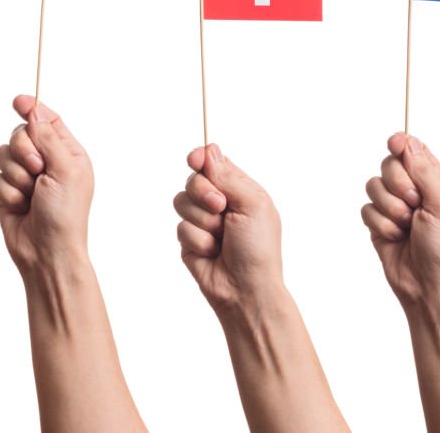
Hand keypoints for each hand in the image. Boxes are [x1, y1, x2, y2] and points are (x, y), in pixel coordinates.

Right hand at [0, 96, 93, 273]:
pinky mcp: (7, 191)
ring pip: (3, 154)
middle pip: (20, 133)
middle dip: (24, 150)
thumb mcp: (66, 170)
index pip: (47, 121)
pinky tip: (20, 207)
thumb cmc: (65, 213)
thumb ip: (49, 138)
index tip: (18, 100)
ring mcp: (25, 176)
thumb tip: (36, 111)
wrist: (46, 251)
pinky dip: (7, 192)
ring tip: (31, 194)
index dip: (32, 108)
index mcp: (67, 153)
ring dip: (16, 175)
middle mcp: (46, 161)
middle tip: (38, 169)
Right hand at [173, 144, 283, 311]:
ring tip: (220, 237)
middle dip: (203, 192)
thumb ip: (229, 177)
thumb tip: (210, 151)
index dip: (201, 158)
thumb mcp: (252, 204)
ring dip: (203, 220)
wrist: (246, 289)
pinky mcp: (189, 240)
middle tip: (221, 207)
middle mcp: (219, 202)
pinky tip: (212, 252)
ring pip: (182, 202)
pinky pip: (181, 228)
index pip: (213, 162)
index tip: (194, 160)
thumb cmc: (258, 247)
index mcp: (239, 189)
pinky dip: (198, 240)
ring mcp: (202, 221)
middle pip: (193, 179)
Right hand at [361, 133, 439, 306]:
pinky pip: (366, 209)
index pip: (413, 150)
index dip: (401, 144)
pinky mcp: (379, 222)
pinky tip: (396, 237)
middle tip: (415, 203)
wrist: (428, 286)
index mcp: (437, 180)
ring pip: (374, 185)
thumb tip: (408, 143)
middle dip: (399, 184)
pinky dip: (381, 224)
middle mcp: (415, 190)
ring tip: (407, 226)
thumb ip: (425, 170)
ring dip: (390, 208)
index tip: (393, 143)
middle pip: (389, 164)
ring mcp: (396, 206)